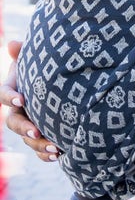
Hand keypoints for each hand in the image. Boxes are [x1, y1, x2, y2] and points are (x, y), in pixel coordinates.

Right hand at [0, 40, 59, 160]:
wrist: (64, 83)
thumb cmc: (46, 66)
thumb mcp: (37, 58)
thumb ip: (25, 52)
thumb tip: (14, 44)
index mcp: (14, 90)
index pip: (4, 94)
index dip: (10, 97)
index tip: (21, 99)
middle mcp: (18, 110)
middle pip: (13, 122)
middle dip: (24, 128)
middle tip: (37, 132)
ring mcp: (29, 124)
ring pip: (27, 139)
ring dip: (38, 145)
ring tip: (55, 147)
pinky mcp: (41, 135)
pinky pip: (39, 149)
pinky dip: (47, 154)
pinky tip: (58, 155)